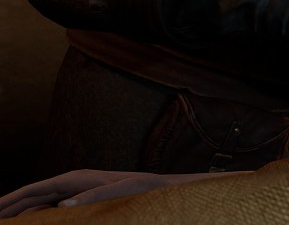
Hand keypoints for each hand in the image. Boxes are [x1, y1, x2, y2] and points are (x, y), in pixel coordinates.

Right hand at [0, 170, 229, 217]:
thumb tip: (63, 207)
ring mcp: (76, 190)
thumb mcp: (122, 191)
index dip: (9, 200)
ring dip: (20, 213)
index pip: (34, 190)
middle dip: (8, 208)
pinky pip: (51, 208)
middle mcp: (72, 182)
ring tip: (3, 223)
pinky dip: (36, 216)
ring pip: (39, 203)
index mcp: (76, 178)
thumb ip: (93, 197)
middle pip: (31, 196)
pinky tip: (28, 224)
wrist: (162, 187)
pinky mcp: (83, 199)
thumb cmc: (144, 189)